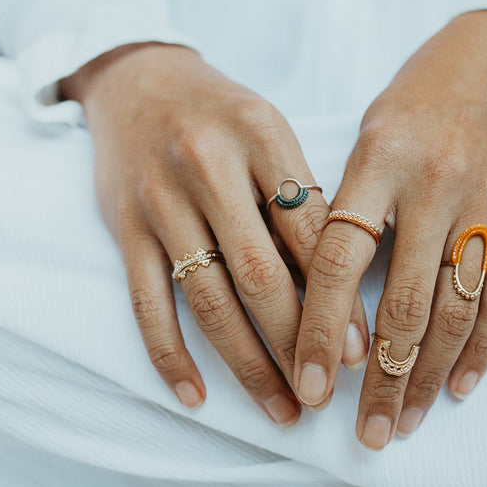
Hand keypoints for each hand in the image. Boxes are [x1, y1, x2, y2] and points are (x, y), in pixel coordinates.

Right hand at [60, 43, 368, 422]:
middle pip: (261, 274)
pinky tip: (195, 394)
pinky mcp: (125, 227)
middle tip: (324, 393)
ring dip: (247, 363)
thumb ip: (302, 200)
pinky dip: (170, 354)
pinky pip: (147, 302)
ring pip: (208, 299)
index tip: (361, 350)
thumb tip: (342, 288)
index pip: (310, 232)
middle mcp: (208, 167)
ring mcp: (160, 201)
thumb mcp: (272, 133)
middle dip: (297, 343)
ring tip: (280, 405)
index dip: (339, 298)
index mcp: (262, 137)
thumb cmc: (222, 114)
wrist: (139, 81)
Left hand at [294, 11, 486, 447]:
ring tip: (407, 420)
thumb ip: (350, 206)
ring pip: (453, 309)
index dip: (318, 329)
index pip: (336, 262)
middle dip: (381, 378)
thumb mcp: (370, 132)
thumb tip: (329, 292)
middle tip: (367, 432)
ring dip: (428, 374)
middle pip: (400, 303)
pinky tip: (461, 385)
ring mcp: (482, 203)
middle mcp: (430, 186)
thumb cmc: (420, 96)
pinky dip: (484, 346)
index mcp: (376, 162)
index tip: (307, 384)